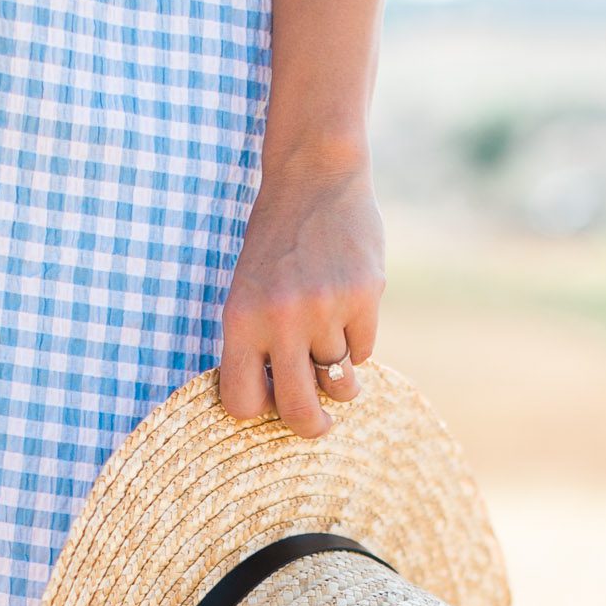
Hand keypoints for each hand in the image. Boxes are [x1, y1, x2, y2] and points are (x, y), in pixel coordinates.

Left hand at [218, 147, 384, 438]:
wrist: (314, 178)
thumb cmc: (275, 245)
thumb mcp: (246, 291)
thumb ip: (257, 346)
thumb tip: (281, 408)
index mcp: (240, 321)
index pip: (242, 403)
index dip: (257, 412)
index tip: (270, 405)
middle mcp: (281, 320)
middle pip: (298, 410)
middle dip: (312, 427)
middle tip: (321, 426)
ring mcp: (325, 310)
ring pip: (337, 377)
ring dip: (338, 368)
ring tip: (332, 339)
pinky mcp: (365, 298)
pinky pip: (365, 351)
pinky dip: (359, 339)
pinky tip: (349, 305)